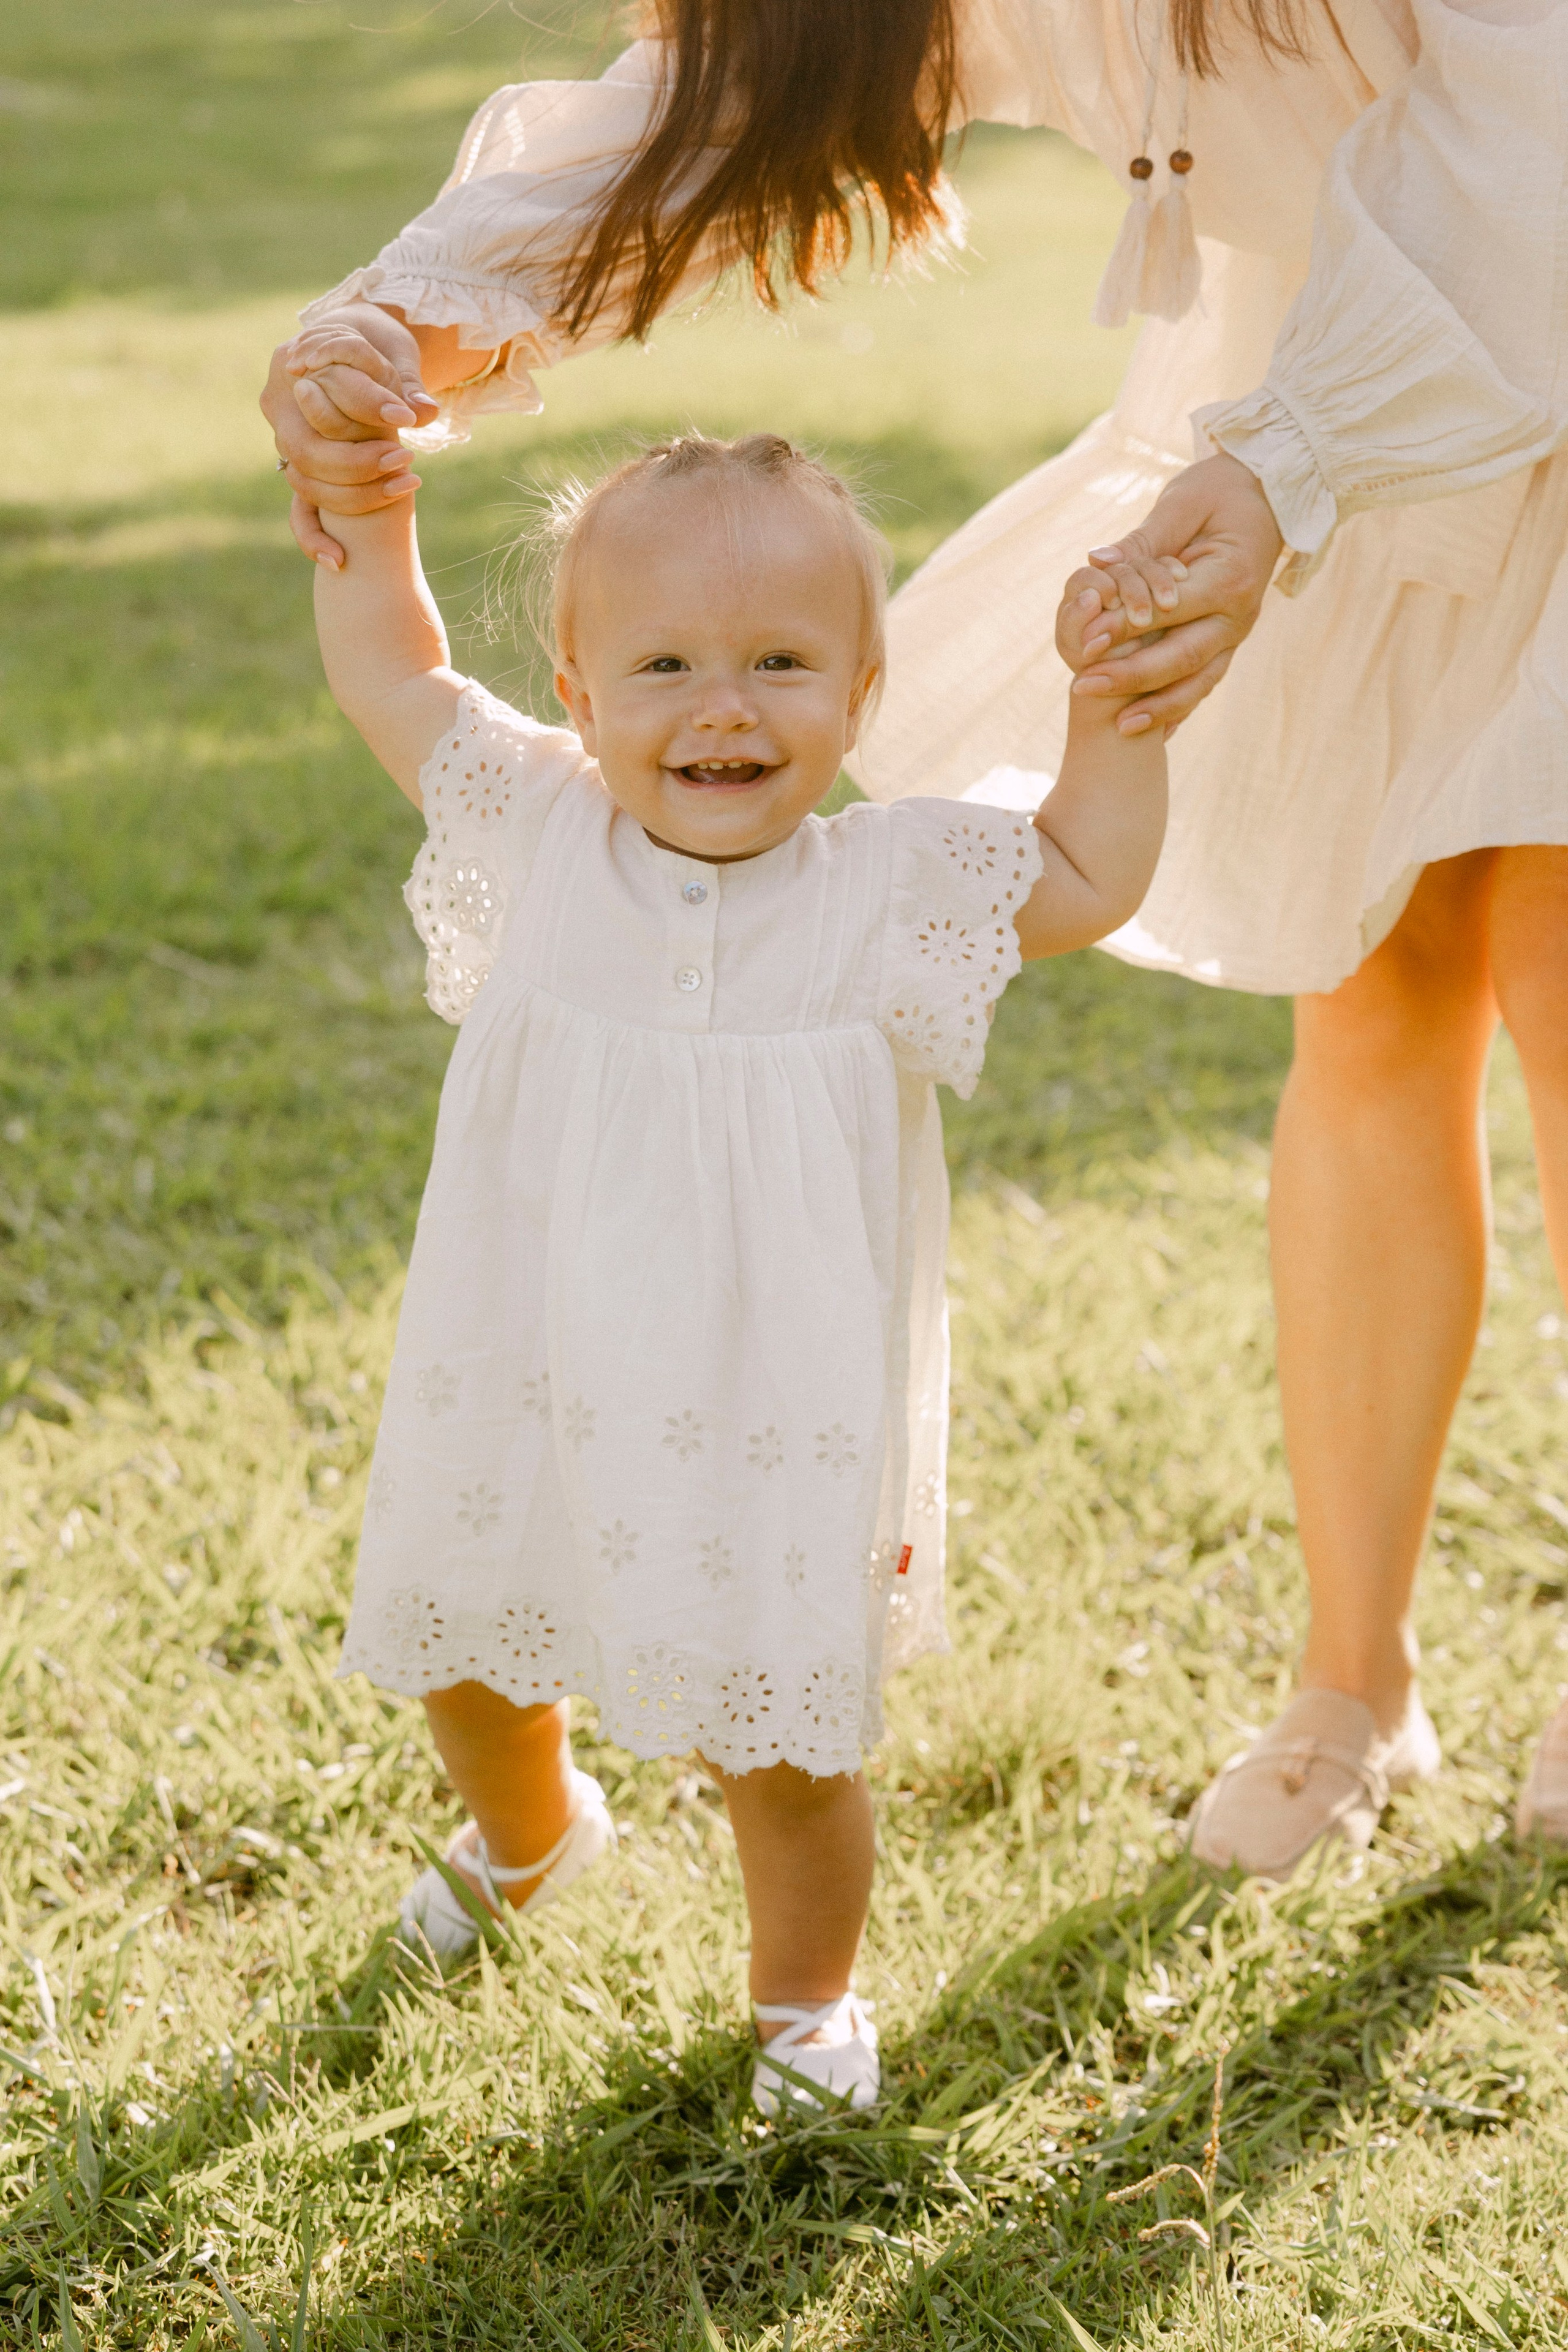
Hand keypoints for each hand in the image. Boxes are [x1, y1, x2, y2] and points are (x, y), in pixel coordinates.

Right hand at [261, 308, 437, 565]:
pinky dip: (314, 539)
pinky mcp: (300, 469)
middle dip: (358, 461)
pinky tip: (338, 562)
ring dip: (354, 495)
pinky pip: (298, 513)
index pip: (326, 387)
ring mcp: (286, 440)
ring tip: (406, 488)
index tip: (404, 418)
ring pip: (306, 482)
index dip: (366, 403)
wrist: (358, 349)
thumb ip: (407, 382)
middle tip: (405, 459)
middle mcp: (280, 402)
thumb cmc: (376, 344)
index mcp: (296, 360)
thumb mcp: (395, 352)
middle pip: (309, 448)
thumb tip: (425, 411)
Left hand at [1068, 454, 1284, 733]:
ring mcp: (1237, 633)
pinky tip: (1151, 731)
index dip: (1123, 628)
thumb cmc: (1223, 491)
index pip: (1169, 611)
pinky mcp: (1229, 643)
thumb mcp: (1183, 503)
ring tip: (1117, 726)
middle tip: (1082, 687)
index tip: (1084, 640)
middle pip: (1182, 657)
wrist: (1271, 495)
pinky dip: (1178, 707)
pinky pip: (1204, 682)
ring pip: (1198, 681)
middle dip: (1131, 677)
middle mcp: (1239, 615)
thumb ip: (1144, 540)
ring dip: (1157, 706)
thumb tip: (1098, 562)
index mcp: (1229, 578)